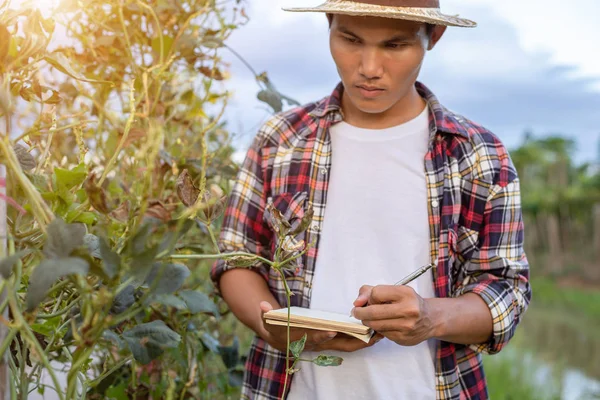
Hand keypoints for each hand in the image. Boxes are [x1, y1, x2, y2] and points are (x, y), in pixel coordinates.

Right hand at [259, 301, 382, 352]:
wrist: (279, 338)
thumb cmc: (276, 327)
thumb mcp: (268, 321)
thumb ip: (266, 314)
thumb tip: (262, 306)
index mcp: (303, 339)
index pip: (313, 339)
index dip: (322, 336)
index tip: (332, 330)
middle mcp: (317, 344)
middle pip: (338, 345)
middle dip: (355, 341)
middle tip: (370, 334)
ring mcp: (326, 343)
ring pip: (347, 345)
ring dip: (363, 341)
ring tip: (380, 332)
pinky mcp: (332, 340)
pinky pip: (349, 342)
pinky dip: (362, 338)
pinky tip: (374, 331)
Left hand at [351, 285, 435, 345]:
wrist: (430, 319)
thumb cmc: (409, 302)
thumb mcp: (394, 290)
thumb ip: (371, 291)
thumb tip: (357, 302)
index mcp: (405, 293)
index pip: (376, 294)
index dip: (369, 297)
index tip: (369, 300)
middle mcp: (408, 310)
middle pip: (373, 312)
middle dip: (360, 312)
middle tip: (356, 312)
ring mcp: (406, 326)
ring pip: (375, 324)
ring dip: (367, 322)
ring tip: (368, 318)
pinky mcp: (403, 339)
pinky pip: (382, 333)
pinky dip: (378, 329)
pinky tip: (383, 325)